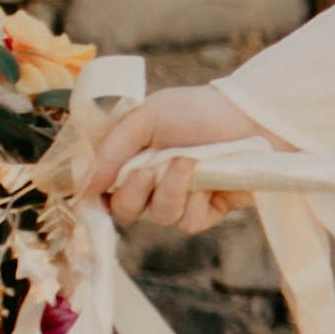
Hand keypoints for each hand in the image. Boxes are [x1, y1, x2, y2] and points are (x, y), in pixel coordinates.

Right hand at [65, 81, 278, 239]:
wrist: (252, 117)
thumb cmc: (197, 110)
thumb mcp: (146, 118)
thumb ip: (112, 151)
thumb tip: (83, 189)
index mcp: (131, 159)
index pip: (101, 190)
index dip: (96, 194)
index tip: (99, 189)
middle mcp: (152, 183)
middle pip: (125, 211)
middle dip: (134, 192)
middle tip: (150, 168)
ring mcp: (180, 199)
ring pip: (159, 218)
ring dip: (170, 191)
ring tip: (188, 162)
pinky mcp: (208, 211)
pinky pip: (188, 223)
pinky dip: (196, 203)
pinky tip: (208, 181)